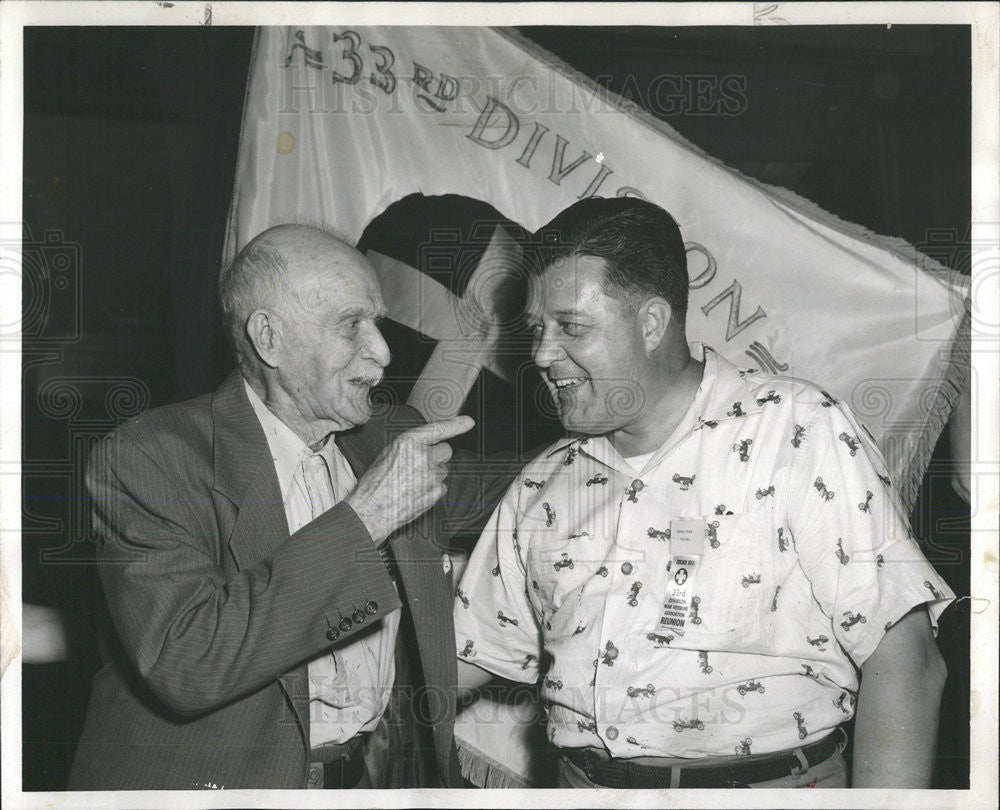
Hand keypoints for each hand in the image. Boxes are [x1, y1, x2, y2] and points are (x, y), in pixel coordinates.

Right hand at [346, 415, 474, 544]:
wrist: (372, 510)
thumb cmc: (376, 482)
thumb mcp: (389, 453)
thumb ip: (411, 446)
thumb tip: (428, 445)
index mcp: (408, 443)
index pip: (438, 429)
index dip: (456, 424)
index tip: (468, 422)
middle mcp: (423, 457)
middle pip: (445, 451)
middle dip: (437, 456)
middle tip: (421, 465)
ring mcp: (431, 476)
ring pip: (443, 470)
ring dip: (433, 474)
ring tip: (413, 482)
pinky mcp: (435, 493)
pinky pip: (441, 487)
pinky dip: (432, 489)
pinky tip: (416, 492)